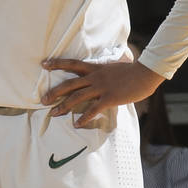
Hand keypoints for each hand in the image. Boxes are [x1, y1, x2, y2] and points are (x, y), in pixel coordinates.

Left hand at [40, 55, 164, 126]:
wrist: (145, 73)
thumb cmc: (131, 71)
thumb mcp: (113, 67)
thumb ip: (103, 72)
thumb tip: (99, 75)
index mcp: (94, 68)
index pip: (72, 64)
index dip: (57, 63)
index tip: (43, 64)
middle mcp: (94, 77)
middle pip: (69, 84)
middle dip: (54, 92)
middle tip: (42, 100)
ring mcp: (101, 88)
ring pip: (77, 97)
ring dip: (64, 106)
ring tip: (53, 114)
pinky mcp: (109, 98)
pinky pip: (93, 109)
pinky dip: (84, 117)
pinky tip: (76, 124)